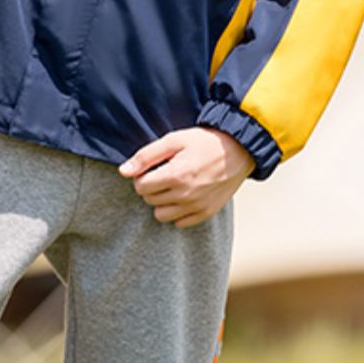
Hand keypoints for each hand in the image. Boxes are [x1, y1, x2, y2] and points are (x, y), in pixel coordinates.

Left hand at [119, 127, 255, 224]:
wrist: (240, 150)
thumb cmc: (205, 142)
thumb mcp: (174, 140)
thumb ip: (146, 156)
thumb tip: (123, 172)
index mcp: (175, 176)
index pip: (141, 187)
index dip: (143, 176)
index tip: (153, 168)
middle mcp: (185, 195)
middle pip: (149, 200)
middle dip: (152, 188)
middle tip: (165, 174)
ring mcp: (197, 206)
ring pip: (161, 215)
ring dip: (162, 202)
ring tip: (173, 187)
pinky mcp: (207, 213)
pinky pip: (180, 223)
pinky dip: (178, 211)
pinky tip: (184, 196)